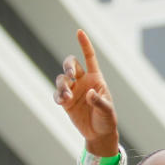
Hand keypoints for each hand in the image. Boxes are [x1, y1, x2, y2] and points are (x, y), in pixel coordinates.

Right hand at [53, 30, 118, 153]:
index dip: (84, 44)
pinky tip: (61, 101)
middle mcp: (83, 81)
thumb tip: (89, 93)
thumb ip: (99, 101)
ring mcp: (73, 90)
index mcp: (96, 78)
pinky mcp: (65, 102)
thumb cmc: (107, 119)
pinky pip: (57, 94)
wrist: (99, 133)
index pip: (89, 58)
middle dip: (68, 65)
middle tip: (70, 73)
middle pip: (71, 64)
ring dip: (62, 86)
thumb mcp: (107, 111)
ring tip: (67, 97)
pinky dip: (57, 96)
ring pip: (62, 79)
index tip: (79, 32)